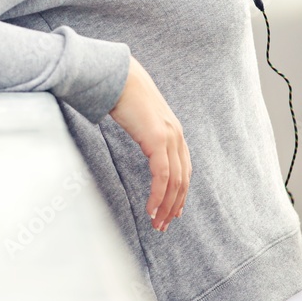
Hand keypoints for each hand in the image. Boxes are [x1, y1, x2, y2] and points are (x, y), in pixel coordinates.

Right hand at [108, 54, 190, 231]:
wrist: (118, 75)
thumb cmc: (123, 93)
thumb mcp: (138, 117)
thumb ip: (144, 130)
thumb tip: (138, 137)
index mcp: (174, 131)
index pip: (184, 170)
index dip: (180, 193)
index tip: (172, 211)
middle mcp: (177, 135)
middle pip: (183, 180)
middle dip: (174, 206)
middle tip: (164, 225)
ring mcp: (169, 136)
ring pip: (175, 182)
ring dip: (166, 206)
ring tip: (157, 223)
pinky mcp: (158, 138)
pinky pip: (162, 176)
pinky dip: (158, 196)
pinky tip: (151, 209)